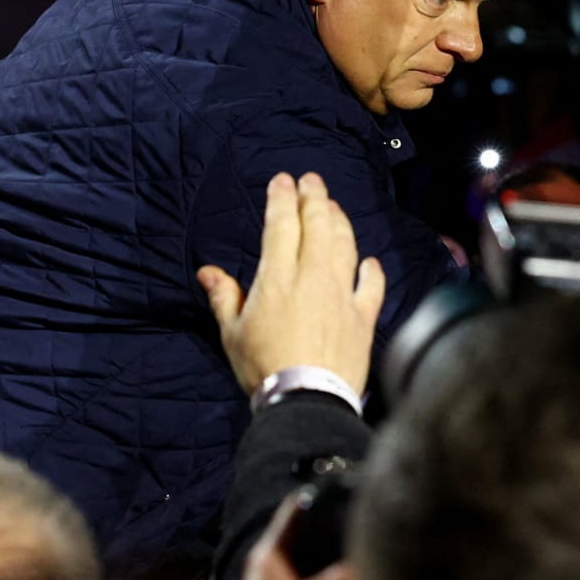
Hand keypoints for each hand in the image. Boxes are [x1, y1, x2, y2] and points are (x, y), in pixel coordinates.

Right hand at [199, 173, 386, 393]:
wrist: (307, 399)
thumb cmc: (264, 368)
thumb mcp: (232, 334)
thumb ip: (224, 297)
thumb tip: (207, 272)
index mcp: (278, 277)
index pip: (281, 225)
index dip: (282, 199)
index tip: (282, 181)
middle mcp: (313, 277)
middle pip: (317, 225)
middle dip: (314, 197)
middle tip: (312, 180)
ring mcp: (342, 294)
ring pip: (345, 245)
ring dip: (339, 221)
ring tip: (334, 207)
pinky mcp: (364, 316)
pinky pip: (372, 284)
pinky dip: (371, 269)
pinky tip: (369, 261)